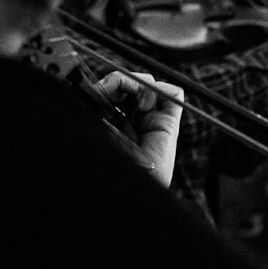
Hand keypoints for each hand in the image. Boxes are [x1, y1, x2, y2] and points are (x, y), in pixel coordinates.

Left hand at [96, 71, 183, 185]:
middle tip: (106, 87)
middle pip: (131, 85)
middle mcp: (133, 120)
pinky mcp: (169, 123)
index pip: (113, 91)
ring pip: (149, 84)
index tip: (94, 89)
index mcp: (113, 122)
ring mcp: (152, 120)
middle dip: (119, 81)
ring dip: (137, 83)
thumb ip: (96, 106)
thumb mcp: (96, 129)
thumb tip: (94, 85)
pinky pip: (173, 94)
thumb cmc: (109, 165)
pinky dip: (159, 89)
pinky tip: (144, 103)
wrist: (127, 188)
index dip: (106, 85)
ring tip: (127, 97)